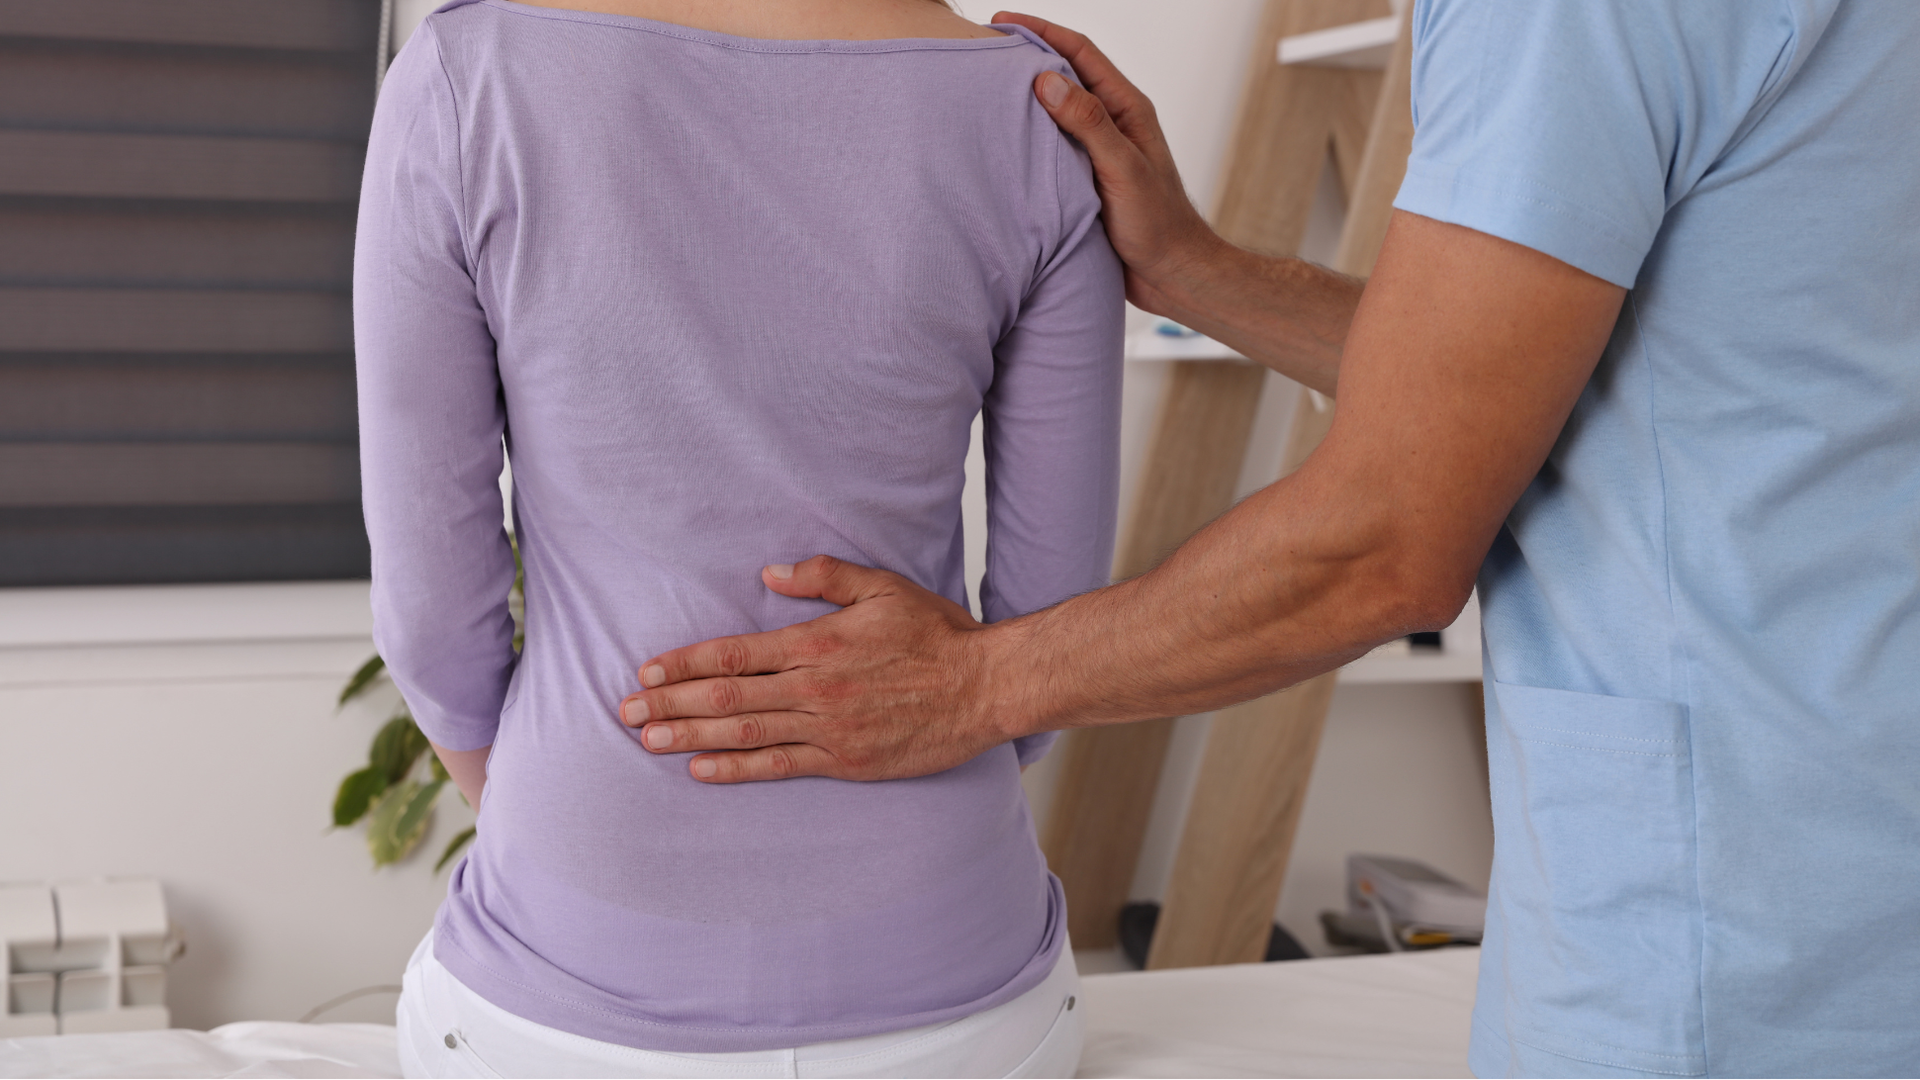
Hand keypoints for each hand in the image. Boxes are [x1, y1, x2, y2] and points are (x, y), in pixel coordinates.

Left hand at [619, 556, 1020, 782]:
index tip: (647, 672)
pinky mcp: (846, 761)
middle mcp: (816, 688)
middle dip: (671, 703)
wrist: (985, 686)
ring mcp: (829, 728)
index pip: (734, 653)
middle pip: (727, 696)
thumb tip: (771, 573)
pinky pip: (780, 767)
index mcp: (818, 642)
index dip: (684, 663)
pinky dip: (736, 768)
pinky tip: (701, 768)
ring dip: (690, 736)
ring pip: (745, 732)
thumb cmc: (936, 634)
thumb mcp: (882, 587)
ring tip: (648, 741)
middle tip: (625, 713)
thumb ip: (824, 576)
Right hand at [994, 11, 1223, 313]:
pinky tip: (1002, 141)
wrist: (1170, 276)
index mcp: (1127, 109)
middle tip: (982, 50)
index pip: (1080, 53)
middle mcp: (1111, 123)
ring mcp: (1096, 151)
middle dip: (1026, 56)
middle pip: (1064, 75)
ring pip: (1054, 111)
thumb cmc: (1158, 226)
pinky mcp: (1084, 179)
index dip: (1041, 31)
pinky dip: (1026, 136)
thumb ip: (1088, 124)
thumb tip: (1046, 80)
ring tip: (983, 88)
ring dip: (1023, 96)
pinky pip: (1050, 146)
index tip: (1000, 23)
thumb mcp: (1123, 169)